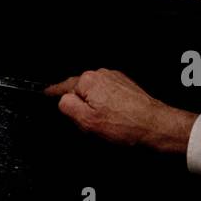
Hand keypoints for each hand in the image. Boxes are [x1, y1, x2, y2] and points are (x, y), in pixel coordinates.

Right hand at [44, 68, 195, 154]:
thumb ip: (67, 107)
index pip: (63, 87)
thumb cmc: (126, 125)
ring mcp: (115, 78)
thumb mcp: (87, 121)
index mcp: (88, 81)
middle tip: (86, 125)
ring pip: (94, 92)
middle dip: (79, 105)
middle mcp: (101, 74)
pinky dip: (106, 104)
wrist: (155, 125)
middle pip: (79, 89)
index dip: (53, 94)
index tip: (45, 94)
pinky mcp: (125, 85)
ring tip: (106, 124)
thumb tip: (62, 100)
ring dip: (94, 105)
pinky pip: (107, 93)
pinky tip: (114, 119)